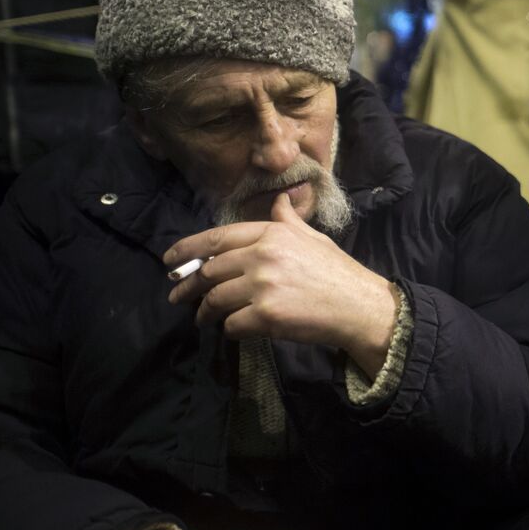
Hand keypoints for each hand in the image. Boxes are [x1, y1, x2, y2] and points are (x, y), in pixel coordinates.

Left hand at [165, 193, 396, 377]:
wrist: (359, 305)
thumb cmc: (337, 272)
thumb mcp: (313, 237)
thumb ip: (288, 220)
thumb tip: (280, 199)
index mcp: (273, 233)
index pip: (218, 238)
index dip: (188, 249)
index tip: (170, 260)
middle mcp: (263, 255)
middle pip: (210, 271)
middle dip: (187, 286)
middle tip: (176, 296)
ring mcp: (263, 285)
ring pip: (215, 300)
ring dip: (205, 312)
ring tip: (203, 319)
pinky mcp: (265, 315)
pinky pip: (232, 325)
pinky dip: (229, 330)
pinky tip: (236, 330)